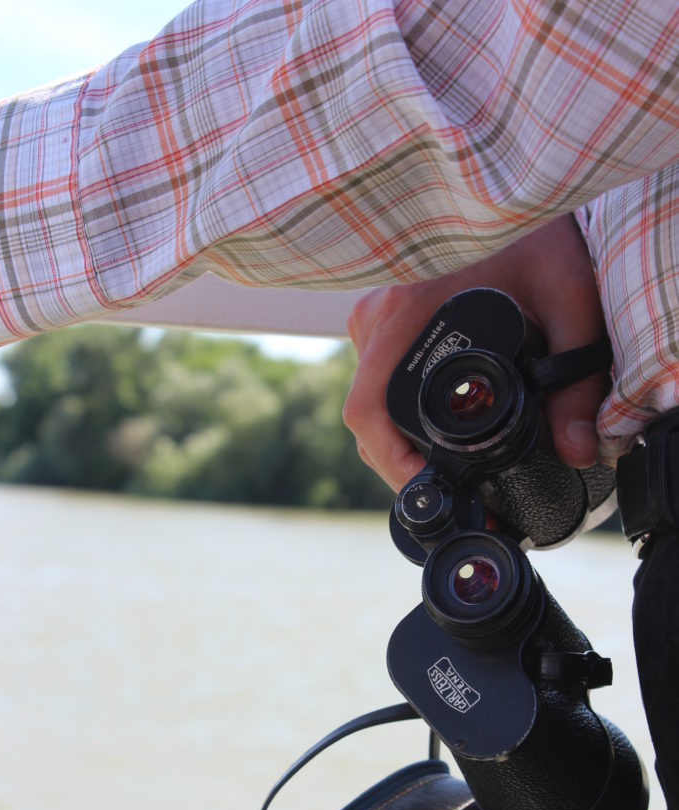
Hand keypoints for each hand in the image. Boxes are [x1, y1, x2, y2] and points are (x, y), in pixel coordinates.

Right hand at [343, 214, 607, 491]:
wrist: (514, 182)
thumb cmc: (537, 227)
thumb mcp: (567, 300)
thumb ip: (578, 377)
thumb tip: (579, 449)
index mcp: (404, 316)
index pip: (368, 411)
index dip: (391, 462)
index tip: (429, 490)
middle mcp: (376, 315)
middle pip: (366, 416)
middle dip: (404, 463)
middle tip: (457, 490)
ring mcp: (373, 313)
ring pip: (370, 398)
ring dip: (400, 437)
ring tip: (448, 464)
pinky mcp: (381, 313)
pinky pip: (376, 376)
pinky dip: (400, 409)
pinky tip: (436, 424)